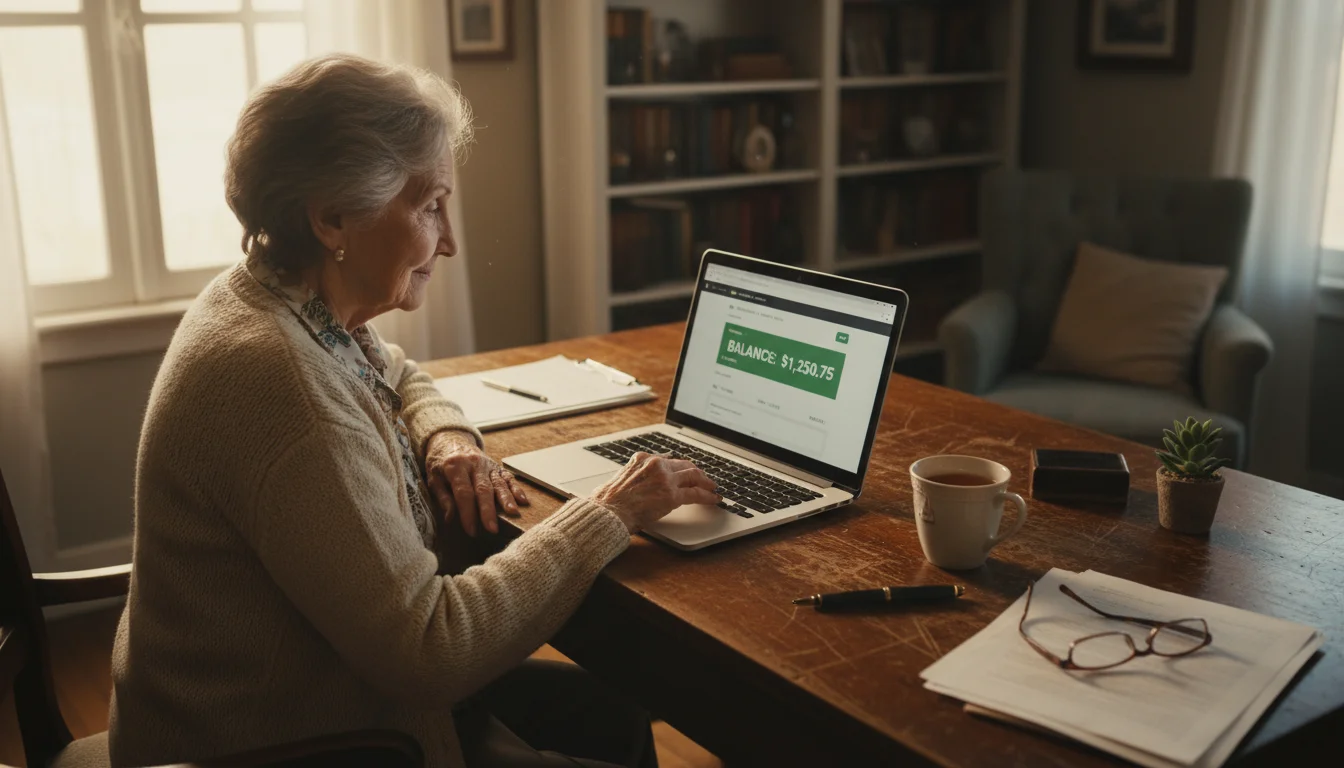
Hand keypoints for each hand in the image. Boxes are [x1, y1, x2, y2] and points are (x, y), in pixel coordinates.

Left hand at [424, 430, 529, 536]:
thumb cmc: (439, 463)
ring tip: (512, 513)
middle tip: (492, 529)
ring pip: (498, 483)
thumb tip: (450, 518)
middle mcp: (474, 464)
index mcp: (455, 466)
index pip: (464, 493)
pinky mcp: (496, 466)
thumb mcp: (433, 478)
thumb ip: (443, 497)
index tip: (471, 530)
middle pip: (483, 489)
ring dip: (506, 499)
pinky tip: (522, 500)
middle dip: (488, 511)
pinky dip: (516, 488)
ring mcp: (487, 464)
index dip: (468, 513)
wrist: (450, 439)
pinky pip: (508, 477)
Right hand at [591, 452, 719, 532]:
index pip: (668, 460)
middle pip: (684, 465)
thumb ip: (633, 475)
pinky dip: (707, 496)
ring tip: (712, 488)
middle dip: (696, 473)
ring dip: (706, 482)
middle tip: (704, 479)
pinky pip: (695, 493)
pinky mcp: (672, 495)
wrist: (608, 512)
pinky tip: (713, 499)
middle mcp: (655, 464)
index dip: (680, 468)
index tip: (685, 472)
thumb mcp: (620, 478)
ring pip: (694, 476)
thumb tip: (637, 482)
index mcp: (642, 458)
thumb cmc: (609, 501)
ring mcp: (665, 479)